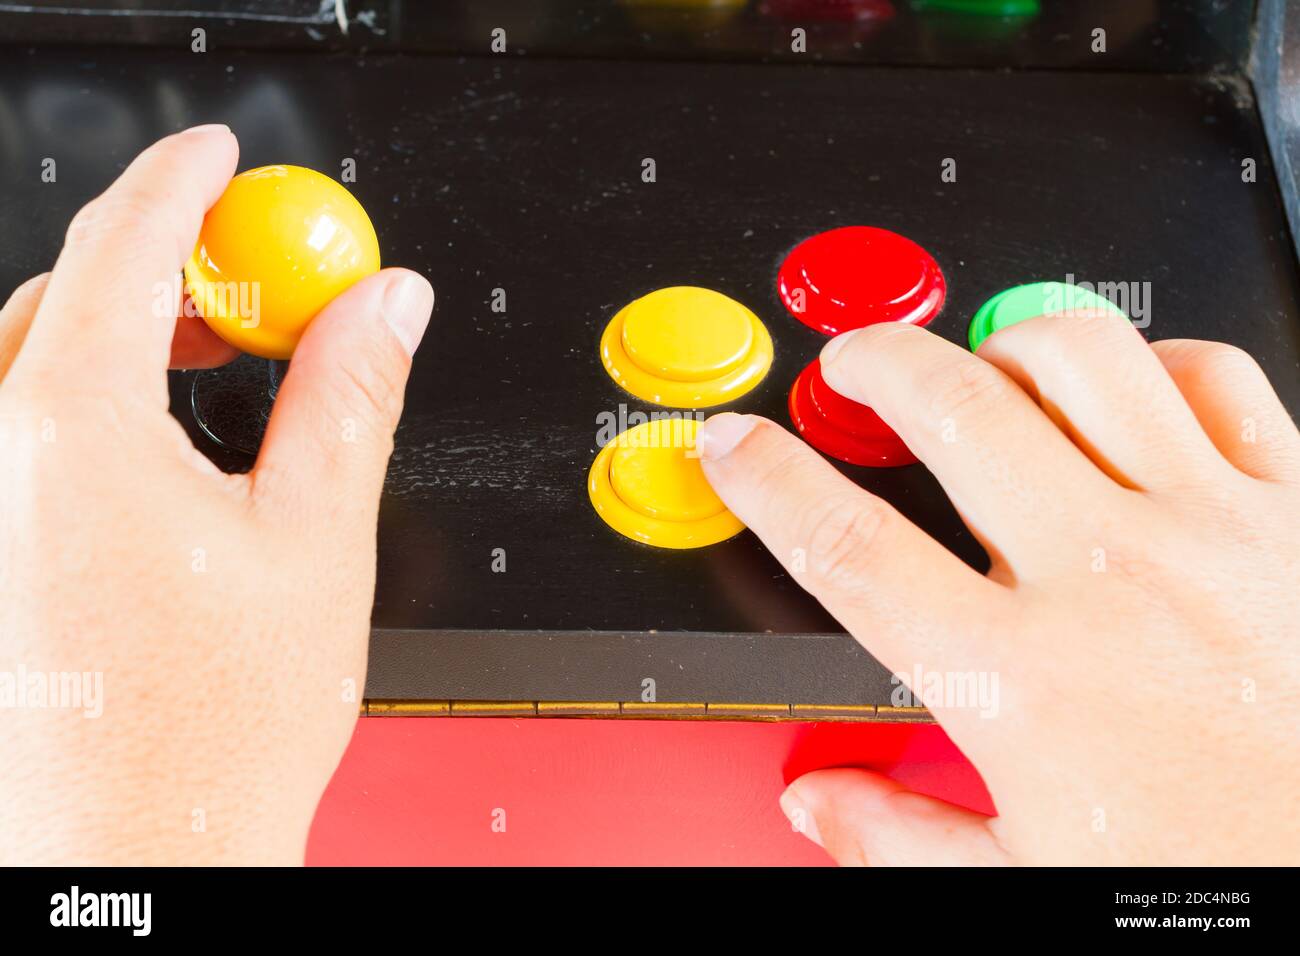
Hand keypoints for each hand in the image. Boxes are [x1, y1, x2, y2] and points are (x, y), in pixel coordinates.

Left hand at [0, 127, 433, 863]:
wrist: (136, 861)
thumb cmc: (210, 732)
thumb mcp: (313, 537)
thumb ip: (348, 394)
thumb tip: (383, 306)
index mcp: (66, 432)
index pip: (123, 243)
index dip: (183, 178)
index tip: (219, 153)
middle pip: (65, 292)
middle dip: (164, 265)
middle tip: (252, 285)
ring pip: (28, 359)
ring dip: (121, 334)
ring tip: (215, 365)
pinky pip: (13, 426)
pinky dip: (82, 399)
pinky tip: (158, 446)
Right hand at [699, 312, 1299, 864]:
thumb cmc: (1224, 876)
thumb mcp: (1030, 881)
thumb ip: (897, 835)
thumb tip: (815, 798)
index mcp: (1024, 679)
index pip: (850, 547)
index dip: (768, 480)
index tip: (736, 444)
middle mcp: (1109, 580)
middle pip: (954, 409)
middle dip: (876, 363)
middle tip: (851, 364)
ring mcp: (1209, 529)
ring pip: (1081, 360)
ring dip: (1004, 341)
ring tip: (980, 360)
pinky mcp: (1297, 507)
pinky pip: (1218, 378)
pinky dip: (1158, 359)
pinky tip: (1128, 386)